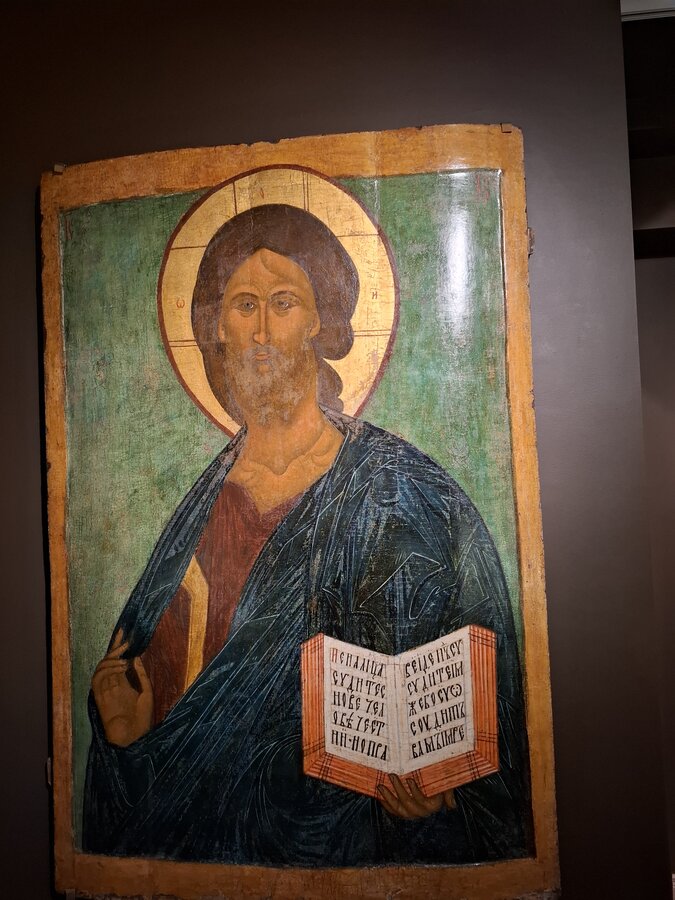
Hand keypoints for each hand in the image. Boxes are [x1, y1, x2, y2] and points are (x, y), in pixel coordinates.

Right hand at [91, 629, 153, 746]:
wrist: (133, 738)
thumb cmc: (142, 719)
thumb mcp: (146, 693)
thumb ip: (141, 675)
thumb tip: (135, 657)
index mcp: (123, 684)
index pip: (119, 661)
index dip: (119, 647)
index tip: (124, 632)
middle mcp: (113, 685)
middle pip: (109, 661)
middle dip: (115, 647)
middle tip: (124, 637)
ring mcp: (105, 691)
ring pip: (102, 668)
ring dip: (111, 659)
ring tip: (124, 656)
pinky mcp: (99, 698)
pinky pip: (98, 680)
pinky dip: (107, 670)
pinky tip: (119, 667)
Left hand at [377, 774, 455, 818]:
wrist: (431, 781)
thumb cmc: (439, 780)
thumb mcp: (446, 784)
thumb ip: (448, 792)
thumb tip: (452, 806)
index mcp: (432, 806)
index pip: (423, 801)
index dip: (416, 792)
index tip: (410, 779)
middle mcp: (421, 812)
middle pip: (409, 804)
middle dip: (399, 790)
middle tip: (392, 775)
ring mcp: (410, 813)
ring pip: (398, 809)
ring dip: (389, 797)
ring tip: (381, 785)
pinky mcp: (401, 811)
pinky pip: (392, 810)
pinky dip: (385, 803)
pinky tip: (379, 795)